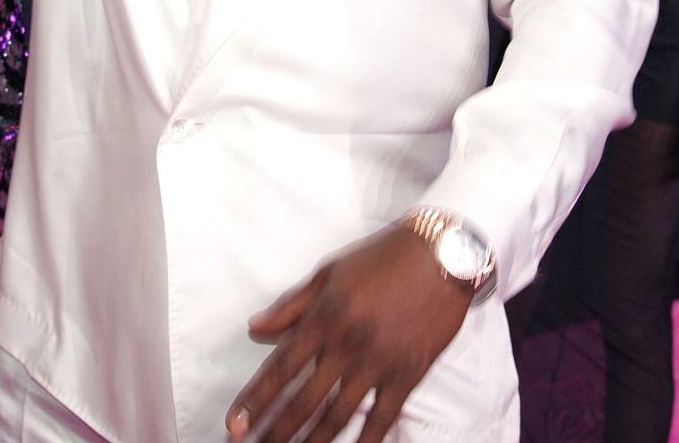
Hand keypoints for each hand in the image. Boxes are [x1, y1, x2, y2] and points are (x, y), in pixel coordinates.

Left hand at [228, 226, 469, 441]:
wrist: (444, 253)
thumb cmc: (383, 258)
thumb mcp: (329, 273)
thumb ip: (291, 306)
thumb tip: (255, 329)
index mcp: (324, 317)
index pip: (279, 369)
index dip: (254, 401)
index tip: (234, 425)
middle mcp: (347, 344)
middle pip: (302, 401)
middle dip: (274, 432)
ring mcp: (379, 363)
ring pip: (336, 416)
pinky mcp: (409, 374)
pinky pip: (382, 418)